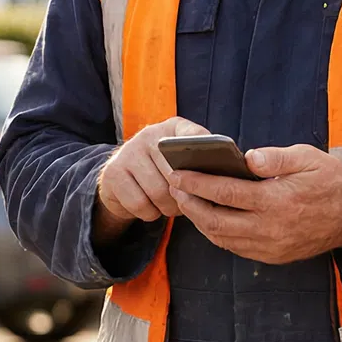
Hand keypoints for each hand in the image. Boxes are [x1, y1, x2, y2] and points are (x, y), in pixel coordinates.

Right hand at [93, 117, 209, 242]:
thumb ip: (202, 162)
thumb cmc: (162, 171)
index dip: (206, 149)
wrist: (121, 180)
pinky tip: (151, 207)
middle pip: (177, 174)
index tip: (217, 163)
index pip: (193, 135)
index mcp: (173, 127)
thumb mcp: (181, 160)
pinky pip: (140, 204)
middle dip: (185, 196)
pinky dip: (150, 213)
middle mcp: (149, 134)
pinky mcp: (113, 173)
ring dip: (168, 208)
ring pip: (159, 192)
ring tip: (170, 206)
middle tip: (187, 202)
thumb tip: (228, 179)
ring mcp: (128, 152)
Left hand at [169, 145, 341, 264]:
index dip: (197, 184)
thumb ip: (276, 157)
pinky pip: (235, 248)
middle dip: (190, 203)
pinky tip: (207, 218)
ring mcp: (270, 246)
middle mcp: (269, 229)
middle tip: (174, 186)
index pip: (226, 193)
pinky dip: (216, 234)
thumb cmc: (329, 181)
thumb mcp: (308, 158)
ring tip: (185, 201)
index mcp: (276, 201)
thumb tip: (247, 157)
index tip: (178, 174)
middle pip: (216, 220)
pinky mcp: (272, 256)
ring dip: (199, 221)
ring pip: (222, 238)